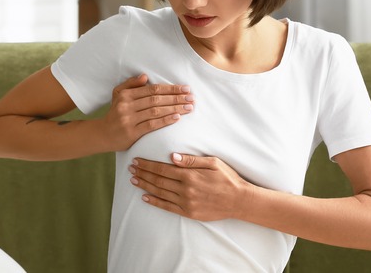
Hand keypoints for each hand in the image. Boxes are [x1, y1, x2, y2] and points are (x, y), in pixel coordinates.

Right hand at [102, 74, 192, 151]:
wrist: (102, 134)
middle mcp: (127, 106)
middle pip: (156, 99)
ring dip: (175, 108)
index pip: (152, 89)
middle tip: (191, 97)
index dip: (170, 88)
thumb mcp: (118, 94)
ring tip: (189, 107)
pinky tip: (177, 117)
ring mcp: (129, 119)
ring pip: (156, 111)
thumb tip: (145, 76)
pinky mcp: (132, 132)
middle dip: (176, 98)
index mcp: (126, 95)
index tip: (185, 88)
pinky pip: (152, 125)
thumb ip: (131, 84)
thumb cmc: (114, 113)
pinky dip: (166, 120)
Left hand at [129, 153, 251, 220]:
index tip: (136, 161)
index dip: (147, 165)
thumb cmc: (227, 178)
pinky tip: (145, 197)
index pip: (162, 168)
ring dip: (145, 186)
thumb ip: (191, 160)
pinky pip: (167, 207)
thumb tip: (172, 157)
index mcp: (190, 175)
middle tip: (130, 168)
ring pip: (160, 192)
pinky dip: (155, 202)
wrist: (239, 200)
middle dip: (142, 173)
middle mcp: (185, 189)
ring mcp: (186, 202)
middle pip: (158, 180)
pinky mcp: (188, 212)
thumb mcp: (212, 162)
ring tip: (134, 180)